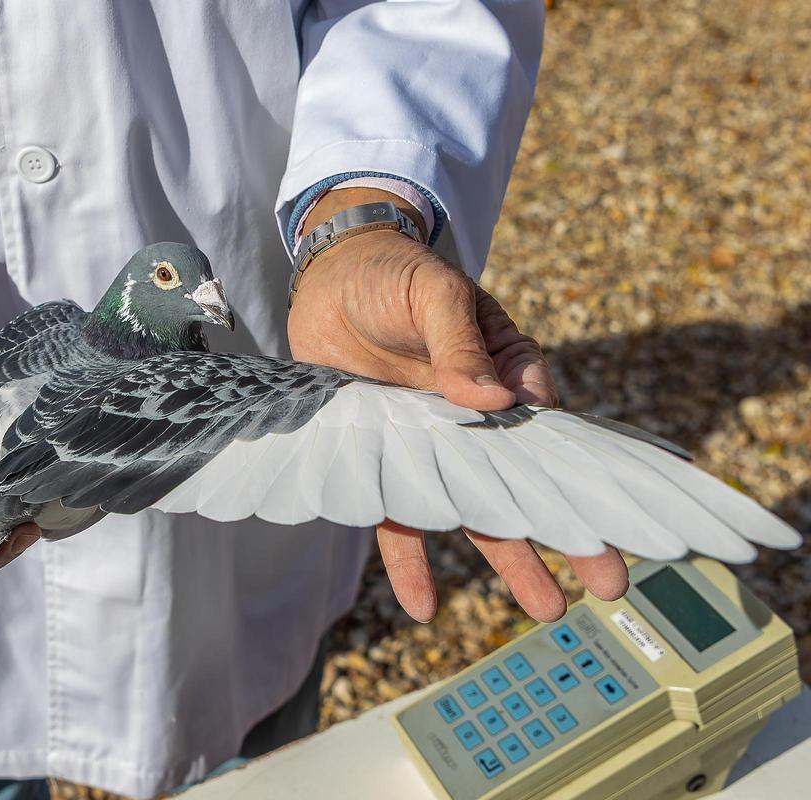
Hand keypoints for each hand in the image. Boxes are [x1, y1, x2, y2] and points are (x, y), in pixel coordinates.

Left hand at [288, 188, 626, 621]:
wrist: (328, 279)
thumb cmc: (394, 276)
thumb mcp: (434, 295)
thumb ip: (460, 344)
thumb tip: (492, 401)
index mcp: (505, 370)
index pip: (548, 429)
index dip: (577, 473)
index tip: (608, 517)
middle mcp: (473, 417)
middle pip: (523, 482)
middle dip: (566, 532)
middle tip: (611, 584)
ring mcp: (428, 444)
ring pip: (472, 511)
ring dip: (507, 559)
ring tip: (548, 609)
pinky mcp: (383, 460)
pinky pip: (397, 516)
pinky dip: (409, 560)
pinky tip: (424, 606)